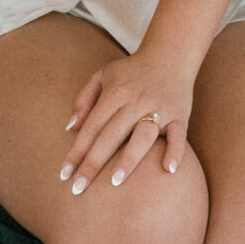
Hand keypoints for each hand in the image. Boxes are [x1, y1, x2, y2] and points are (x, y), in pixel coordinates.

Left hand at [61, 48, 195, 192]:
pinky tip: (168, 170)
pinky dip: (175, 151)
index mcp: (115, 93)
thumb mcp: (103, 75)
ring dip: (129, 158)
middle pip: (111, 136)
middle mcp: (136, 101)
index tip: (64, 175)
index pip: (91, 127)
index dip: (76, 152)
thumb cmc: (132, 71)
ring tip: (114, 181)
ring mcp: (159, 108)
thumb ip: (84, 99)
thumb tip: (71, 128)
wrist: (171, 54)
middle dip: (93, 163)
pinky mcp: (180, 115)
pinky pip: (179, 135)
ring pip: (143, 136)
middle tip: (78, 189)